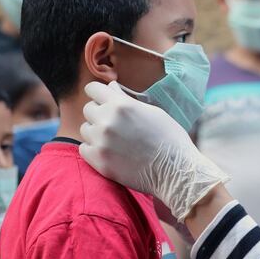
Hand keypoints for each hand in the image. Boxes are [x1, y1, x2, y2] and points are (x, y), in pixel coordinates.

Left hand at [79, 81, 229, 220]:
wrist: (175, 170)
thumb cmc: (170, 138)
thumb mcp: (153, 111)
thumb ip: (127, 100)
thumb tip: (111, 87)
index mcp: (122, 105)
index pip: (92, 89)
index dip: (98, 93)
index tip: (103, 99)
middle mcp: (107, 121)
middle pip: (88, 109)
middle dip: (99, 113)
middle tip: (116, 123)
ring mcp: (101, 142)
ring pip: (85, 129)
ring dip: (96, 132)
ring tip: (116, 139)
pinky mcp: (99, 161)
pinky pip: (84, 148)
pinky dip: (95, 149)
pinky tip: (111, 151)